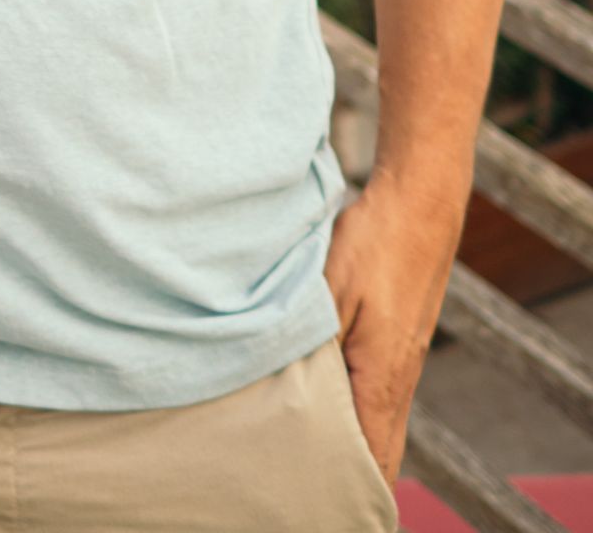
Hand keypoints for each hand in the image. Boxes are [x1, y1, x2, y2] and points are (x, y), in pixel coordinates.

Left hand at [325, 167, 466, 483]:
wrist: (420, 204)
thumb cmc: (375, 242)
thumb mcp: (333, 287)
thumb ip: (311, 336)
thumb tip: (287, 381)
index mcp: (382, 377)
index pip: (371, 456)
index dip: (350, 486)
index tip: (316, 504)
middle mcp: (399, 380)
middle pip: (381, 452)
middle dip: (353, 479)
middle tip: (310, 495)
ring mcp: (403, 362)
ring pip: (382, 426)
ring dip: (358, 448)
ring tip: (316, 465)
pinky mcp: (399, 343)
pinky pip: (381, 397)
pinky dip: (362, 417)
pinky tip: (335, 412)